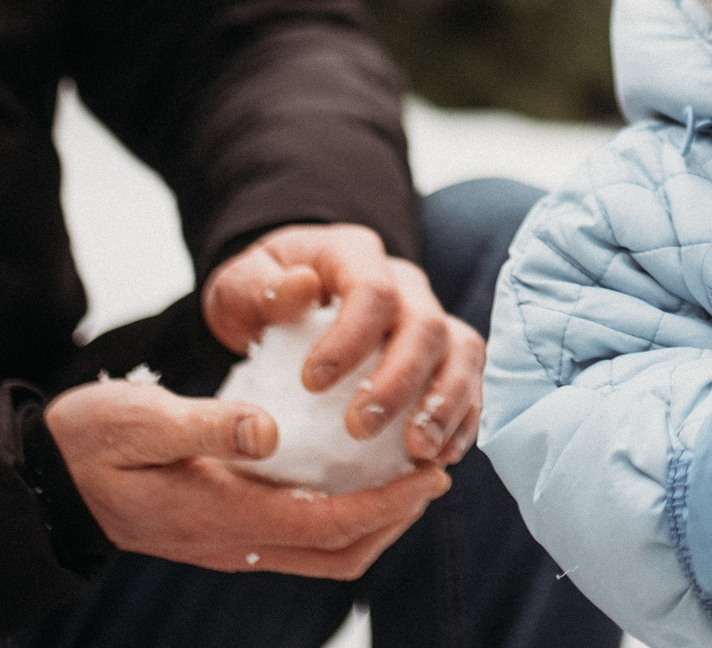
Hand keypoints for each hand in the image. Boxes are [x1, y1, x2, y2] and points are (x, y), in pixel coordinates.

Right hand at [46, 378, 450, 575]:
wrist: (48, 478)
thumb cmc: (94, 440)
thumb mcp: (143, 419)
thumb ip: (207, 425)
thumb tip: (268, 431)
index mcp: (223, 515)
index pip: (329, 522)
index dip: (389, 503)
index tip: (432, 474)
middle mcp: (235, 542)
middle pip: (339, 551)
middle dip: (396, 518)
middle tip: (436, 473)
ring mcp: (230, 544)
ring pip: (323, 554)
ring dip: (373, 522)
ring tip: (407, 478)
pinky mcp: (225, 534)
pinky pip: (300, 539)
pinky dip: (341, 517)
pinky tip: (353, 477)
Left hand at [203, 222, 483, 463]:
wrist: (281, 298)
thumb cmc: (261, 294)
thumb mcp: (240, 283)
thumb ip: (259, 286)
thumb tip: (300, 288)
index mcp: (355, 255)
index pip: (372, 290)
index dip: (350, 339)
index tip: (312, 384)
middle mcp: (405, 283)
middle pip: (425, 325)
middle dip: (399, 382)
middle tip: (359, 429)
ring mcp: (430, 316)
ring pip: (462, 351)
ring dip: (446, 404)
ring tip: (419, 451)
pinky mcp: (444, 353)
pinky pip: (470, 380)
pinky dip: (463, 418)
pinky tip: (440, 456)